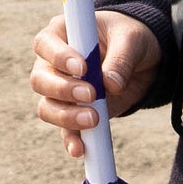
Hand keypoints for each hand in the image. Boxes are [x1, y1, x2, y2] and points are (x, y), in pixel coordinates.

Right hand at [29, 9, 163, 143]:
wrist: (142, 60)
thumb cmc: (130, 38)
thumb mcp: (131, 39)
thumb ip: (121, 58)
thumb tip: (111, 84)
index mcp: (61, 34)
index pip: (45, 44)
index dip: (58, 57)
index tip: (82, 67)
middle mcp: (53, 64)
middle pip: (40, 80)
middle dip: (63, 90)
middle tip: (91, 94)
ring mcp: (61, 91)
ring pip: (48, 107)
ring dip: (66, 116)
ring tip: (94, 119)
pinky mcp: (75, 112)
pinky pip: (65, 129)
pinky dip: (72, 140)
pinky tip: (80, 149)